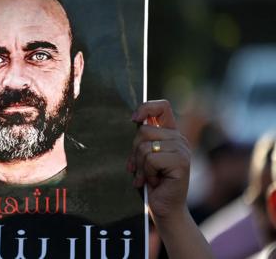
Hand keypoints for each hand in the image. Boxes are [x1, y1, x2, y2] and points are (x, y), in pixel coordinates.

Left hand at [129, 100, 213, 258]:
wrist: (164, 208)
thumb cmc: (152, 183)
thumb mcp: (143, 157)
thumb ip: (142, 140)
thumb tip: (135, 120)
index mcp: (170, 134)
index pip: (162, 107)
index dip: (146, 108)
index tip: (134, 119)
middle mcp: (179, 139)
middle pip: (143, 130)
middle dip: (134, 151)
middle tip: (139, 169)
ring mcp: (182, 150)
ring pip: (145, 146)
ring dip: (140, 166)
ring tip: (147, 178)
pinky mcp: (181, 162)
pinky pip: (151, 159)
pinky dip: (147, 173)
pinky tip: (154, 182)